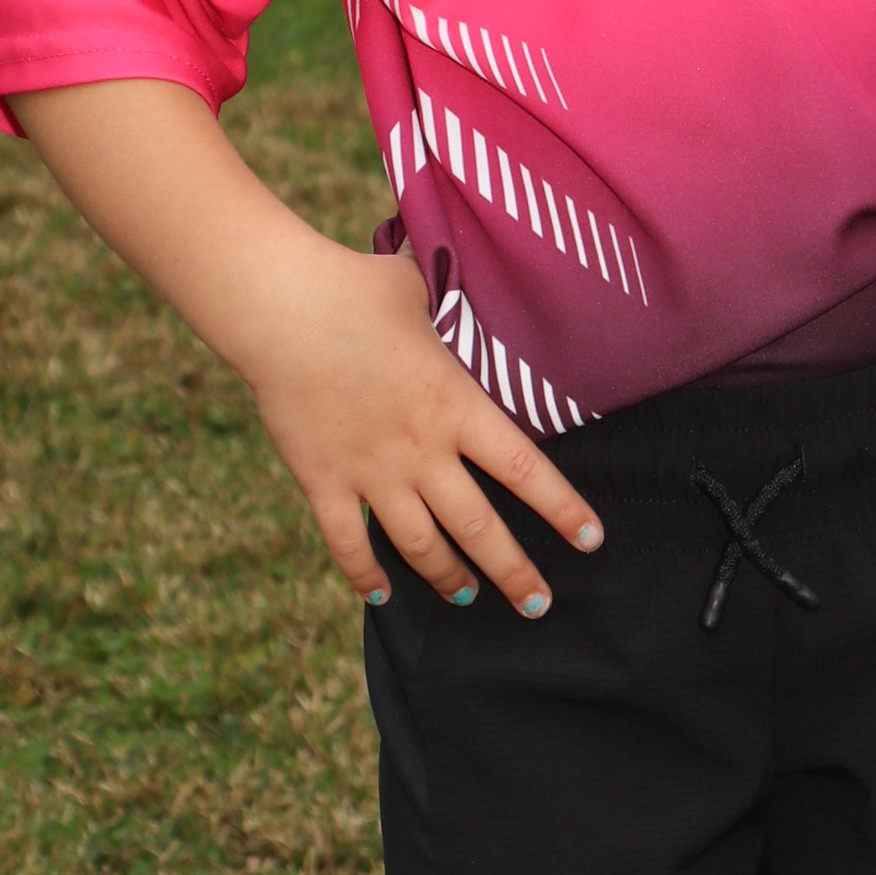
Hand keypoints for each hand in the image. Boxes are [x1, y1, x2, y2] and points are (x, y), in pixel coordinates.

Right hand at [7, 81, 603, 623]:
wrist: (284, 308)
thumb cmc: (357, 289)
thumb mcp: (417, 291)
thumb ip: (444, 302)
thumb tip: (453, 270)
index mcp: (456, 405)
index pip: (525, 470)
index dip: (562, 510)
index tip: (591, 540)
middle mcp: (422, 450)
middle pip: (481, 528)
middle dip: (515, 572)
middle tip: (538, 604)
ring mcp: (372, 472)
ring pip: (422, 547)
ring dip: (450, 579)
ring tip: (471, 598)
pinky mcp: (324, 482)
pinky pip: (349, 545)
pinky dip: (366, 575)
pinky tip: (382, 595)